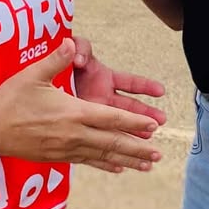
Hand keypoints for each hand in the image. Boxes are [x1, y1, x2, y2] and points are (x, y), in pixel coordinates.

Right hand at [0, 40, 163, 173]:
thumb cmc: (11, 98)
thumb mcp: (33, 74)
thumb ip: (56, 59)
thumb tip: (71, 43)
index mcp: (73, 112)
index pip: (111, 118)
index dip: (134, 123)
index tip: (153, 126)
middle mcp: (73, 134)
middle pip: (113, 142)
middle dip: (138, 148)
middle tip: (160, 154)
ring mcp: (66, 148)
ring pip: (103, 155)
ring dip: (128, 160)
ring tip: (147, 165)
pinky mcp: (58, 157)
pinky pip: (87, 161)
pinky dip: (105, 165)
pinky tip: (118, 169)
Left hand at [71, 37, 168, 170]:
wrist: (48, 81)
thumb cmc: (63, 63)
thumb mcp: (73, 51)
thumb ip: (80, 48)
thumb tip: (79, 56)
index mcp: (105, 78)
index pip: (129, 82)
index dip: (145, 86)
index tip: (160, 91)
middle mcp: (105, 97)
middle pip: (130, 107)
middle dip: (145, 114)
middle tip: (161, 121)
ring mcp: (96, 112)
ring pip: (119, 125)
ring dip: (133, 134)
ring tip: (148, 144)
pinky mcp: (86, 124)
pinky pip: (101, 136)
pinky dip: (110, 147)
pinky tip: (121, 161)